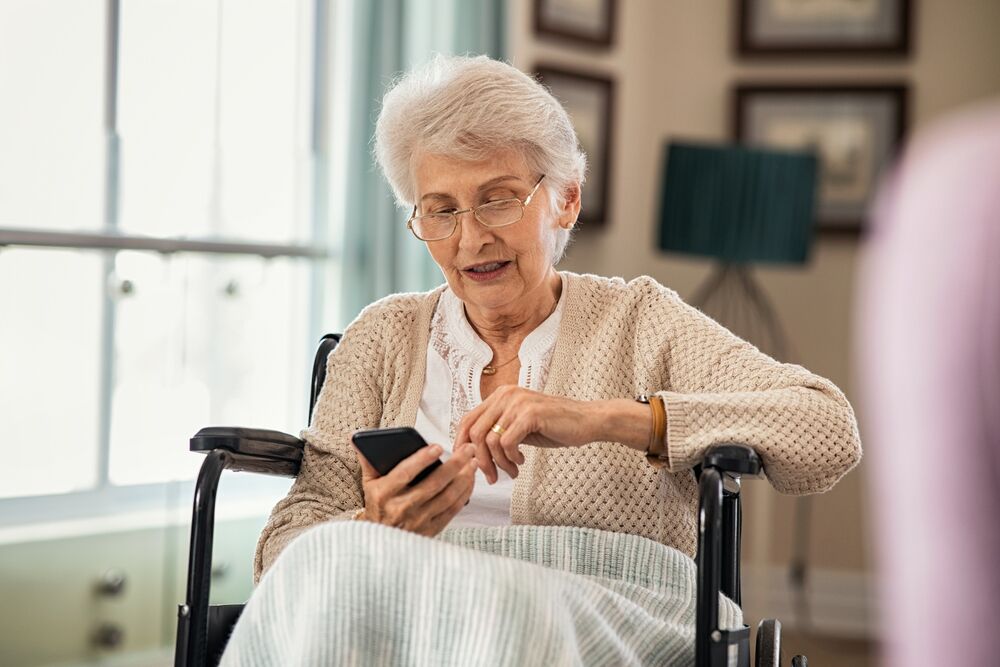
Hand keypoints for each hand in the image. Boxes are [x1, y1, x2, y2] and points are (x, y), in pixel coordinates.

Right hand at [353, 443, 476, 536]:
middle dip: (454, 464)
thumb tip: (358, 438)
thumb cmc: (377, 506)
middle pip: (433, 484)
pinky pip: (453, 510)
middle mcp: (401, 508)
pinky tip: (470, 480)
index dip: (422, 459)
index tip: (438, 447)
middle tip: (468, 448)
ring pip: (447, 497)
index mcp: (383, 494)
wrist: (379, 541)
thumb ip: (369, 461)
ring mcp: (418, 521)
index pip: (405, 473)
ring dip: (464, 478)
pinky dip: (464, 494)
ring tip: (473, 462)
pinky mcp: (431, 530)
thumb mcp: (369, 484)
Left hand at [454, 386, 600, 483]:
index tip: (468, 464)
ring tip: (512, 470)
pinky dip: (511, 458)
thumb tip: (474, 451)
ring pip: (490, 441)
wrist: (587, 421)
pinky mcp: (529, 414)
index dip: (462, 444)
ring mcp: (517, 403)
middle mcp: (506, 395)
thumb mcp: (520, 425)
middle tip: (492, 476)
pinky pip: (506, 443)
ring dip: (499, 463)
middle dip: (480, 460)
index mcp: (500, 395)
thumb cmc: (555, 425)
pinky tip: (521, 462)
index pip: (467, 419)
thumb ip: (499, 430)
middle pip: (474, 432)